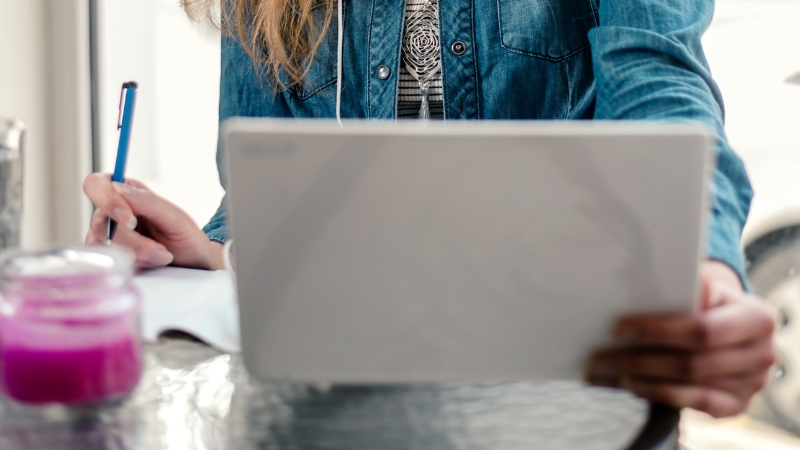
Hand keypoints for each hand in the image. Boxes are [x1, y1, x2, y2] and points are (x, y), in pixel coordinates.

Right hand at [83, 173, 224, 269]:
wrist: (193, 263)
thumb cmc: (186, 236)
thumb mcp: (175, 217)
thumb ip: (148, 202)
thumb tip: (119, 187)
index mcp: (127, 193)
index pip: (97, 185)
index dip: (107, 201)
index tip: (130, 220)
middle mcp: (112, 213)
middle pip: (100, 222)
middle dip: (133, 241)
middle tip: (159, 250)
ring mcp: (107, 236)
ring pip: (104, 245)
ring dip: (137, 254)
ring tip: (162, 256)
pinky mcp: (109, 257)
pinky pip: (109, 262)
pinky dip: (135, 265)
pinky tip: (152, 264)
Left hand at [585, 260, 776, 417]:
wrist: (732, 326)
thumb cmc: (710, 303)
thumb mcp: (706, 288)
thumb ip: (689, 286)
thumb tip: (661, 274)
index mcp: (757, 318)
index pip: (701, 329)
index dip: (656, 330)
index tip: (617, 328)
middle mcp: (762, 354)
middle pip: (692, 362)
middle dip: (639, 360)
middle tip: (601, 357)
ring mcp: (752, 383)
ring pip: (689, 385)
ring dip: (642, 379)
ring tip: (608, 372)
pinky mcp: (737, 404)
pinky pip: (696, 404)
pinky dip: (660, 395)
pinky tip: (633, 385)